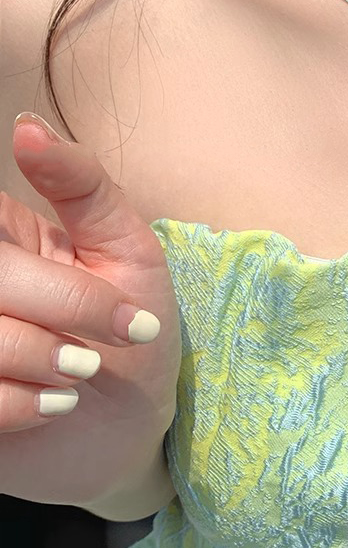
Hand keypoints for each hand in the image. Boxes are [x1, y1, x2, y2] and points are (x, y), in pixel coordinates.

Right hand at [0, 113, 180, 505]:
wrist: (133, 421)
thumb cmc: (134, 326)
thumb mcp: (126, 247)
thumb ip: (83, 187)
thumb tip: (27, 126)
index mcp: (4, 237)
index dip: (39, 261)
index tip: (84, 267)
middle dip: (66, 308)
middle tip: (107, 337)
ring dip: (45, 358)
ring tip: (80, 371)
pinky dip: (22, 405)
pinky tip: (52, 405)